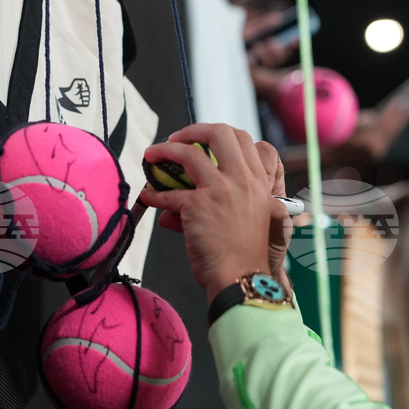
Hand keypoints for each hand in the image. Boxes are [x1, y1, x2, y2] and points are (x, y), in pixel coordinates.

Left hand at [138, 124, 289, 303]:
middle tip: (177, 140)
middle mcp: (243, 180)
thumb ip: (225, 200)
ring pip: (189, 152)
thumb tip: (182, 196)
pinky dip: (154, 193)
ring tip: (152, 155)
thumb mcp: (249, 219)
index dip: (221, 135)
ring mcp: (221, 190)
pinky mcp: (198, 206)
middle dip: (194, 130)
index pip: (246, 140)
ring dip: (165, 150)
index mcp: (259, 182)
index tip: (205, 142)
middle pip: (221, 132)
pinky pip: (168, 192)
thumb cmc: (246, 256)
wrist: (243, 278)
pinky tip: (148, 197)